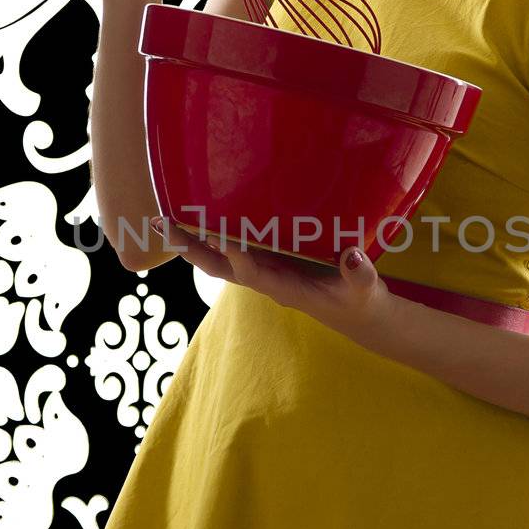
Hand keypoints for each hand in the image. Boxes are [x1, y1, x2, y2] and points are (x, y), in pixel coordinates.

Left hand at [152, 218, 390, 339]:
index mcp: (283, 287)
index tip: (215, 231)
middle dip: (190, 247)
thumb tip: (352, 257)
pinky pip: (230, 248)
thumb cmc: (359, 301)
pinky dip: (209, 235)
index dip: (233, 252)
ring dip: (191, 241)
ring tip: (163, 217)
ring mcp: (262, 272)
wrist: (355, 313)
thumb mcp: (365, 290)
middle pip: (218, 265)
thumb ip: (359, 274)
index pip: (250, 269)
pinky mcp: (267, 262)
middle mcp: (265, 279)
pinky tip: (196, 215)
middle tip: (163, 223)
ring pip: (218, 258)